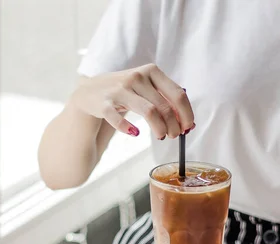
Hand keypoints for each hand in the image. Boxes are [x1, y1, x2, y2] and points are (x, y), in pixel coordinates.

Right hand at [71, 64, 194, 139]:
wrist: (91, 92)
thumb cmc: (125, 92)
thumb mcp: (146, 89)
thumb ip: (166, 101)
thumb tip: (188, 122)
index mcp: (151, 71)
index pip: (178, 94)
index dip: (186, 114)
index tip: (188, 127)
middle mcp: (137, 77)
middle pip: (165, 106)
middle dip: (173, 126)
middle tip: (173, 136)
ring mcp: (120, 89)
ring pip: (149, 112)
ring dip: (159, 128)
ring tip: (161, 137)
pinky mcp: (105, 103)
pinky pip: (118, 119)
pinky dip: (128, 128)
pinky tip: (135, 133)